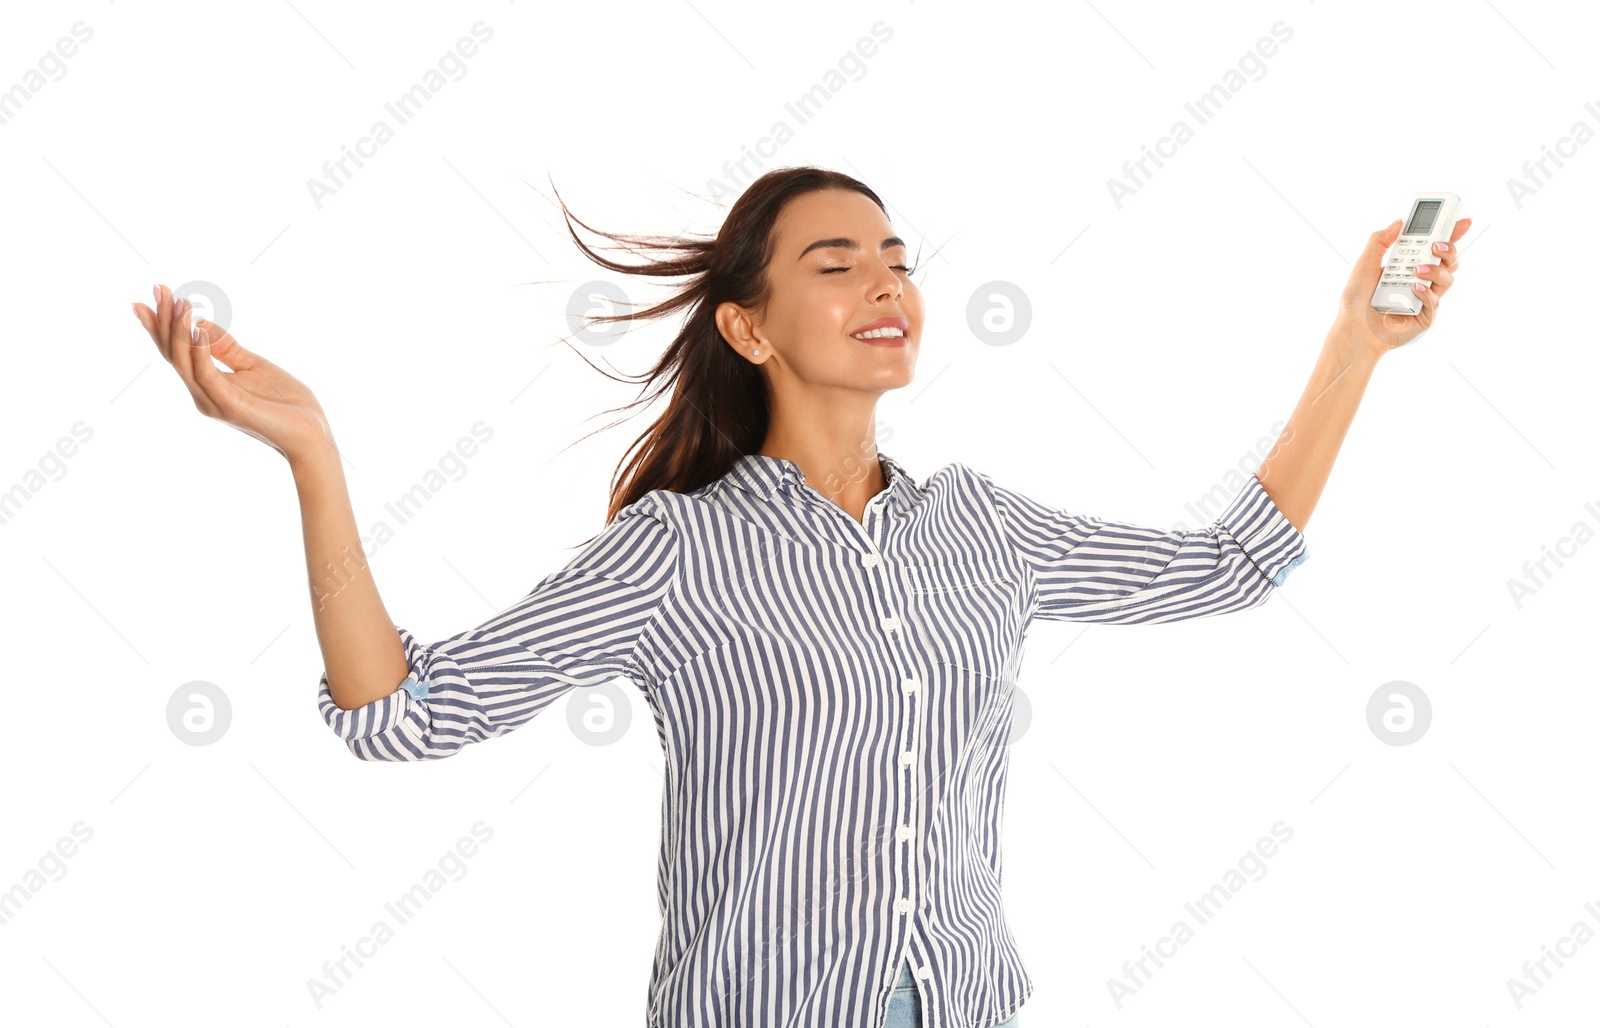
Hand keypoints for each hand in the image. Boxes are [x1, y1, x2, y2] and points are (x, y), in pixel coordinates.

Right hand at [131, 285, 337, 465]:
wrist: (311, 434)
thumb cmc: (285, 403)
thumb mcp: (252, 365)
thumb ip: (225, 347)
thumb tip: (200, 322)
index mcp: (206, 386)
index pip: (175, 352)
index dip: (162, 325)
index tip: (155, 292)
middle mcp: (202, 395)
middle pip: (173, 355)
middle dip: (164, 321)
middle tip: (159, 288)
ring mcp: (213, 402)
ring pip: (184, 363)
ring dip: (180, 330)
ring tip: (181, 302)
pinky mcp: (229, 406)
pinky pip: (207, 375)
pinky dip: (199, 351)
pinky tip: (198, 328)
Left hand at [1332, 215, 1471, 359]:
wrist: (1354, 330)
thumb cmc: (1356, 301)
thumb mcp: (1364, 265)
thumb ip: (1380, 241)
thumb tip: (1399, 222)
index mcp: (1408, 265)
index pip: (1434, 246)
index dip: (1451, 233)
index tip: (1462, 220)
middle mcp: (1420, 279)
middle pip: (1449, 260)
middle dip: (1449, 248)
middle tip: (1437, 245)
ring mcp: (1425, 297)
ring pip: (1447, 278)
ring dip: (1436, 270)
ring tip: (1417, 270)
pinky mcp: (1426, 315)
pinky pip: (1435, 300)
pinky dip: (1426, 292)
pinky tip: (1414, 289)